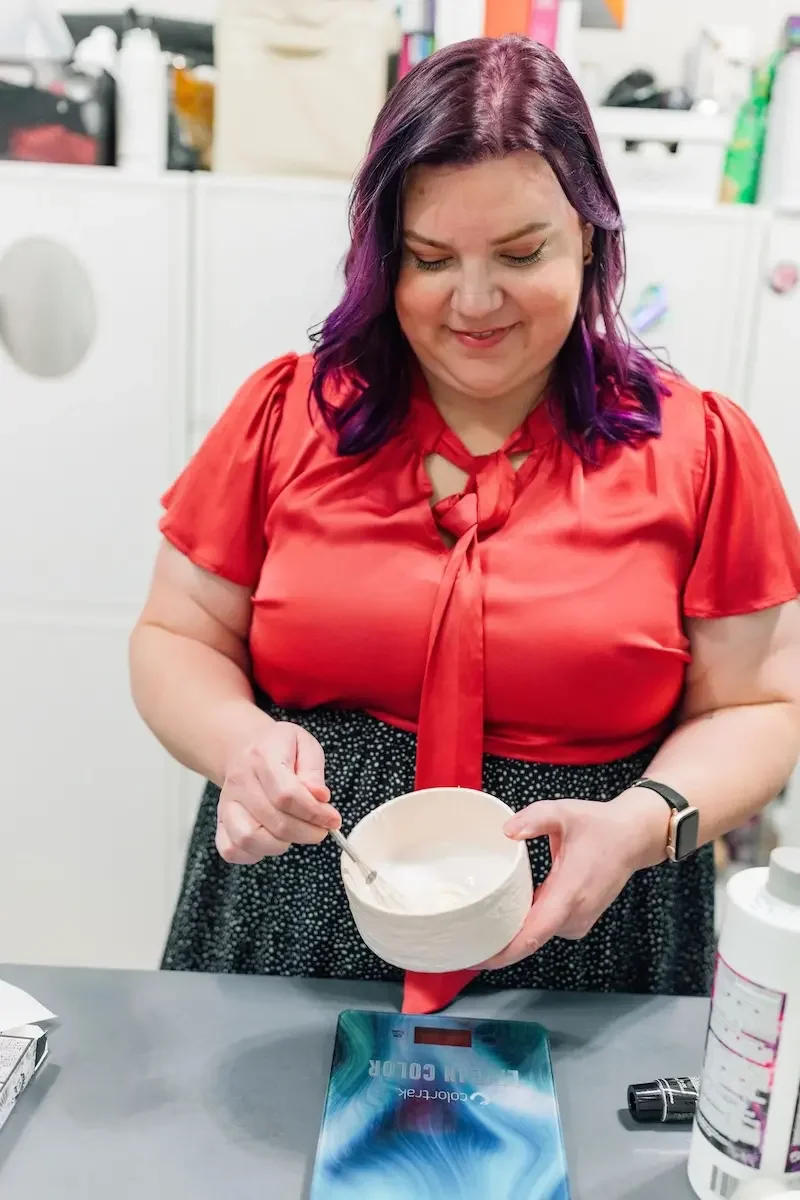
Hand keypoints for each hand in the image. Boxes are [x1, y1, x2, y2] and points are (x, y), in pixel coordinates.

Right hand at [216, 721, 340, 863]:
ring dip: (280, 845)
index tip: (332, 819)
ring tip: (296, 833)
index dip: (314, 812)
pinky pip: (232, 849)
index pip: (287, 795)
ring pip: (249, 839)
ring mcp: (227, 804)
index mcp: (263, 757)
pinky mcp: (221, 821)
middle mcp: (241, 782)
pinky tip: (272, 841)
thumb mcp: (304, 744)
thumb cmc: (278, 747)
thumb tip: (320, 797)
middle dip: (306, 832)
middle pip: (274, 821)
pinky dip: (254, 854)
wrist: (243, 747)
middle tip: (321, 829)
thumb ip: (313, 771)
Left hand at [479, 791, 666, 969]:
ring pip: (536, 936)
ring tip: (476, 930)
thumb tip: (506, 830)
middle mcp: (574, 914)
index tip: (477, 956)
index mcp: (569, 893)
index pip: (532, 935)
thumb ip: (535, 818)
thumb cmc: (601, 826)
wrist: (634, 837)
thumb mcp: (565, 812)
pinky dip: (525, 928)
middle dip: (496, 947)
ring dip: (510, 937)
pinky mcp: (579, 919)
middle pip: (529, 941)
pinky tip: (503, 919)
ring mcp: (579, 920)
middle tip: (462, 941)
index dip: (503, 951)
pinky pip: (546, 928)